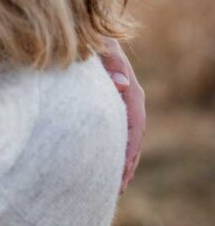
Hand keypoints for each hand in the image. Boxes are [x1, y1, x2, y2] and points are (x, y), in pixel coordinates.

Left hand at [99, 39, 145, 191]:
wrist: (91, 37)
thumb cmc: (91, 45)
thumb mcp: (99, 53)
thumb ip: (109, 66)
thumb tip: (123, 84)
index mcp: (130, 90)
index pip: (134, 124)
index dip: (129, 148)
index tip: (121, 171)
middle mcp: (131, 98)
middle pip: (134, 137)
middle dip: (127, 163)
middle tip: (116, 188)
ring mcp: (123, 103)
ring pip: (129, 138)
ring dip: (123, 162)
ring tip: (114, 187)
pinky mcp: (114, 106)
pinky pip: (119, 133)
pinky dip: (116, 152)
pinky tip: (107, 168)